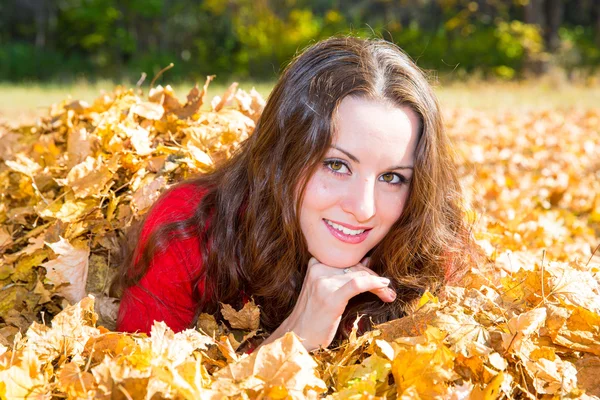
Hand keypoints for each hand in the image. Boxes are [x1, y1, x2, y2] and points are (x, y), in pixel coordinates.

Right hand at [262, 257, 395, 350]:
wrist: (296, 335)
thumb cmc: (312, 314)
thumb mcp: (324, 289)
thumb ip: (342, 274)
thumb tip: (368, 261)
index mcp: (316, 264)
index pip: (348, 260)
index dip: (366, 269)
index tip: (378, 280)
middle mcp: (319, 269)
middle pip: (355, 267)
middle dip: (374, 278)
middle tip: (388, 290)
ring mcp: (324, 283)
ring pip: (359, 275)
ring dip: (378, 285)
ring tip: (389, 295)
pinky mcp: (332, 297)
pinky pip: (358, 284)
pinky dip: (374, 284)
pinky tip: (384, 287)